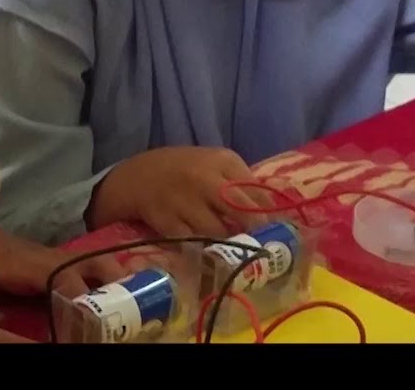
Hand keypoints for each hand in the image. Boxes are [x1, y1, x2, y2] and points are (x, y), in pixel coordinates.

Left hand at [0, 215, 123, 319]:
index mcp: (24, 265)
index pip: (65, 284)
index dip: (82, 307)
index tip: (94, 329)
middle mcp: (41, 257)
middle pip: (87, 266)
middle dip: (111, 284)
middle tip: (132, 307)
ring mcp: (43, 256)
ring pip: (86, 263)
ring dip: (107, 279)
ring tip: (128, 301)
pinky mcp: (40, 260)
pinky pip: (75, 268)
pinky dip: (93, 279)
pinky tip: (103, 296)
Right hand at [86, 146, 273, 238]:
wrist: (134, 177)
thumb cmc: (181, 170)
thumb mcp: (212, 164)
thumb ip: (239, 181)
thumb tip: (271, 209)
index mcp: (223, 161)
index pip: (256, 191)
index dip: (271, 215)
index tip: (279, 231)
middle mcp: (206, 179)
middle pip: (243, 212)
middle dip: (256, 231)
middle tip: (263, 245)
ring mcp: (185, 201)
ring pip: (219, 232)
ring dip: (228, 244)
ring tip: (234, 250)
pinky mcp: (168, 222)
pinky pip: (193, 243)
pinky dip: (203, 250)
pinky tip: (208, 253)